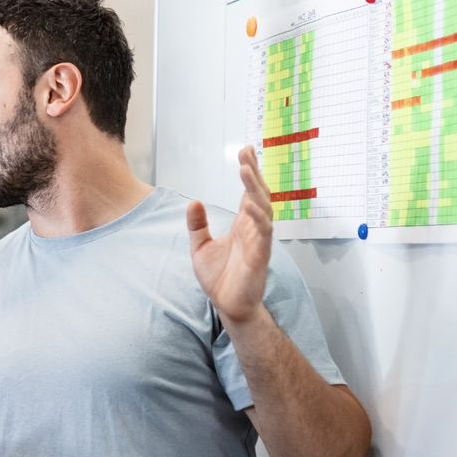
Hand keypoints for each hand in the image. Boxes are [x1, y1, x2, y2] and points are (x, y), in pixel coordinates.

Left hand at [186, 144, 273, 326]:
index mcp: (241, 224)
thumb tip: (194, 201)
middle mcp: (253, 228)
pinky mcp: (260, 256)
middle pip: (257, 194)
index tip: (247, 150)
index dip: (249, 171)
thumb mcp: (200, 247)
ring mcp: (258, 241)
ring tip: (246, 170)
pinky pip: (262, 233)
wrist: (228, 305)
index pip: (248, 192)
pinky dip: (258, 217)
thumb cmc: (219, 277)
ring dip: (255, 189)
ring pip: (263, 209)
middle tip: (247, 153)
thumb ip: (197, 226)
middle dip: (253, 173)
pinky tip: (249, 205)